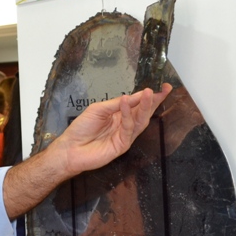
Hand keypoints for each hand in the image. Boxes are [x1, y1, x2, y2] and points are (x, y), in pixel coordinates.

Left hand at [53, 84, 172, 178]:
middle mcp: (125, 125)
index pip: (137, 104)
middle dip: (154, 100)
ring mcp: (125, 135)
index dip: (148, 96)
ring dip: (145, 106)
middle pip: (143, 112)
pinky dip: (128, 114)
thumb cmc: (82, 128)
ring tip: (148, 93)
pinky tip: (126, 102)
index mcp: (119, 115)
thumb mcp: (98, 109)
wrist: (70, 148)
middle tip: (164, 89)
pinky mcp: (123, 144)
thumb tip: (134, 95)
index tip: (162, 87)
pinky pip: (128, 127)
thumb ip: (115, 103)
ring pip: (140, 120)